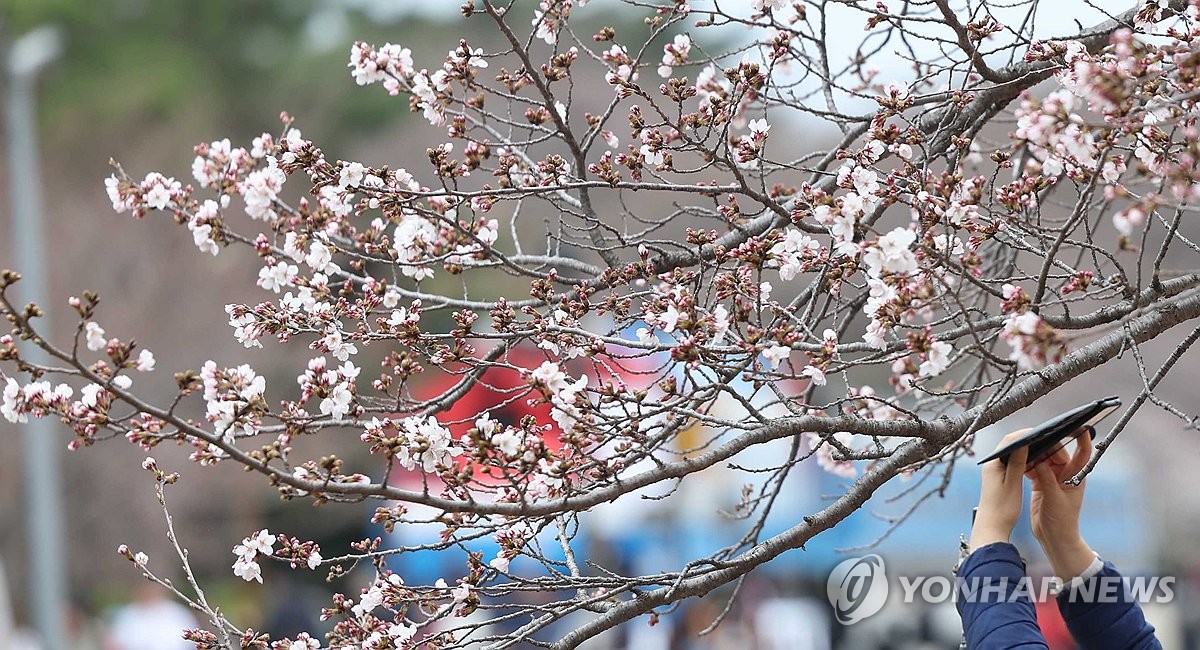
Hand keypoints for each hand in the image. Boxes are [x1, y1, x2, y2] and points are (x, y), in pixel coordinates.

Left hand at [970, 431, 1029, 550]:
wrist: (992, 526)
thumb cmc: (1001, 509)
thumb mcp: (1013, 483)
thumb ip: (1017, 462)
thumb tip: (1022, 442)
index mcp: (993, 464)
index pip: (1008, 441)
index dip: (1024, 435)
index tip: (1038, 433)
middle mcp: (992, 465)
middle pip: (1010, 446)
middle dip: (1026, 442)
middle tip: (1043, 440)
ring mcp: (994, 471)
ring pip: (1012, 455)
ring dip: (1025, 452)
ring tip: (1041, 450)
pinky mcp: (999, 478)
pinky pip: (1012, 464)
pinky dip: (1023, 461)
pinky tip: (1033, 464)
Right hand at [1029, 427, 1095, 579]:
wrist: (1055, 538)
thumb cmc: (1061, 521)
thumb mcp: (1054, 498)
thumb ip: (1046, 478)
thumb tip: (1038, 459)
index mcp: (1075, 476)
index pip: (1082, 453)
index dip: (1082, 438)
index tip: (1078, 425)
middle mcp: (1066, 475)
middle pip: (1057, 453)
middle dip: (1046, 445)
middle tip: (1033, 439)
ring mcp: (1053, 479)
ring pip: (1044, 460)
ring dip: (1035, 455)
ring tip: (1024, 449)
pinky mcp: (1042, 484)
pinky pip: (1034, 468)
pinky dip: (1027, 465)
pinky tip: (1019, 463)